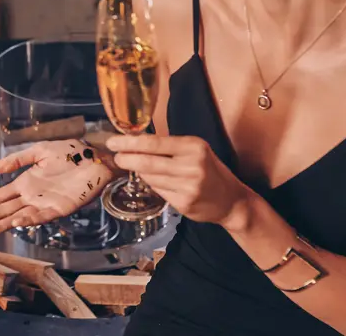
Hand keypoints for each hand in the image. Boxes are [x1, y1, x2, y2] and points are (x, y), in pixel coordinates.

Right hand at [0, 140, 112, 236]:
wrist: (96, 159)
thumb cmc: (71, 153)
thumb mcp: (39, 152)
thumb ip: (17, 159)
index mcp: (25, 182)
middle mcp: (32, 196)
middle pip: (5, 209)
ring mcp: (45, 204)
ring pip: (19, 216)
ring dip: (4, 223)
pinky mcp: (60, 209)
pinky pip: (41, 216)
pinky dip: (27, 220)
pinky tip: (16, 222)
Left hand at [106, 134, 253, 226]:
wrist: (231, 201)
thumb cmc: (210, 170)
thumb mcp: (196, 151)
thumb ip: (169, 147)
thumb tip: (135, 142)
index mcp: (193, 147)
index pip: (154, 143)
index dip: (130, 143)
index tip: (113, 142)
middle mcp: (191, 166)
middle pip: (148, 162)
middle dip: (127, 159)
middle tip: (116, 157)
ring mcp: (188, 187)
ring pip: (150, 178)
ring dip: (140, 172)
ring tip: (139, 167)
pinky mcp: (184, 204)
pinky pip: (158, 191)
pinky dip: (153, 185)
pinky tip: (157, 182)